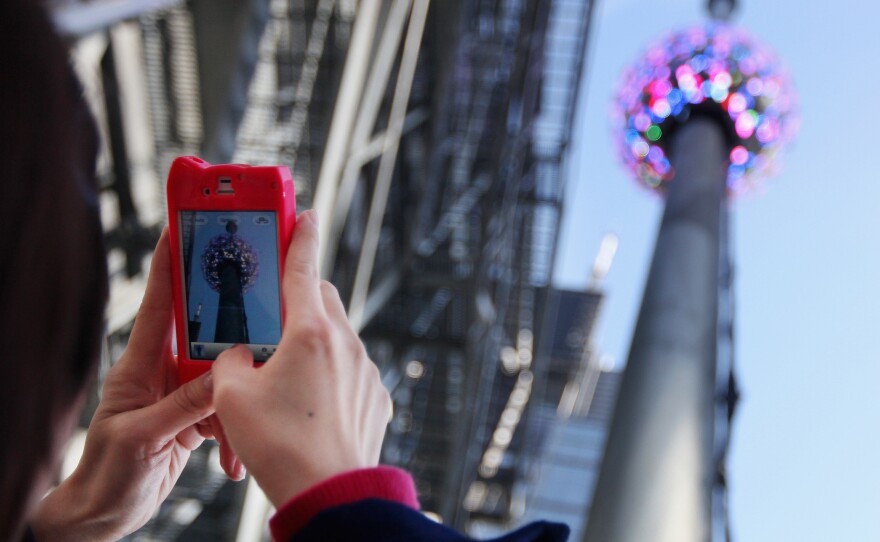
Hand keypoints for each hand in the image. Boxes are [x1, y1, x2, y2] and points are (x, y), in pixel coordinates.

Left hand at [31, 229, 243, 541]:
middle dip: (232, 324)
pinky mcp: (193, 416)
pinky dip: (234, 430)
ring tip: (241, 427)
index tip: (184, 227)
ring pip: (223, 375)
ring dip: (237, 400)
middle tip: (259, 307)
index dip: (169, 264)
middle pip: (204, 333)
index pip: (158, 304)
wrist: (105, 513)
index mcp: (139, 366)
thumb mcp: (142, 437)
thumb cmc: (108, 473)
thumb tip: (224, 377)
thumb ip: (183, 406)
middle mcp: (162, 372)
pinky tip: (233, 457)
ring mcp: (179, 393)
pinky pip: (225, 409)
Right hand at [212, 210, 392, 506]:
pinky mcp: (376, 396)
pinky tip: (310, 402)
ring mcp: (365, 370)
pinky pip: (351, 369)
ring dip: (314, 340)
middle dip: (301, 296)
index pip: (304, 267)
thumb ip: (230, 361)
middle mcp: (346, 343)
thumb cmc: (280, 446)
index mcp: (310, 332)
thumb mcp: (232, 397)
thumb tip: (239, 356)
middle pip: (323, 299)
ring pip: (338, 335)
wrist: (328, 493)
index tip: (306, 213)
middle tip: (275, 310)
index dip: (301, 236)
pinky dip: (331, 373)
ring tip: (285, 373)